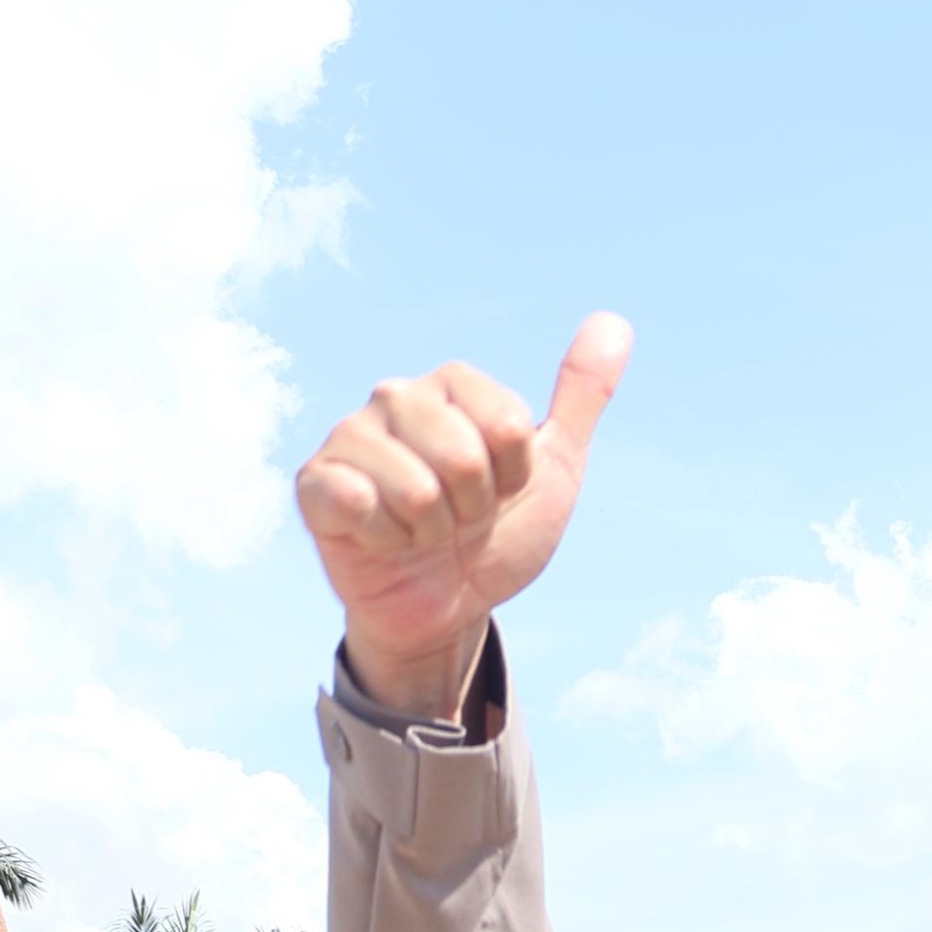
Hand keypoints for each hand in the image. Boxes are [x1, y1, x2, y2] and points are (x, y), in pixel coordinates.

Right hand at [296, 322, 634, 721]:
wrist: (450, 608)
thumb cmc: (496, 535)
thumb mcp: (554, 469)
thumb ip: (581, 397)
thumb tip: (614, 323)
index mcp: (453, 384)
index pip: (508, 428)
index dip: (513, 479)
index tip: (500, 492)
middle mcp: (396, 397)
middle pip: (463, 456)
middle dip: (474, 509)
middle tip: (459, 519)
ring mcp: (351, 437)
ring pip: (417, 489)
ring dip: (431, 532)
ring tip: (422, 531)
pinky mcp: (316, 483)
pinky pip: (358, 504)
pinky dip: (386, 541)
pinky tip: (381, 540)